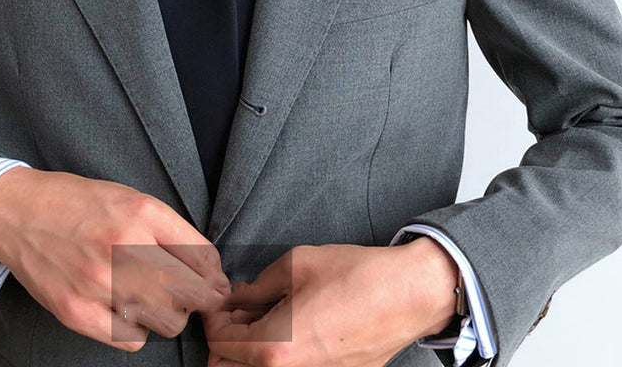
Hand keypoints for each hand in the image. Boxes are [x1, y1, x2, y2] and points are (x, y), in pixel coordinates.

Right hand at [0, 166, 230, 351]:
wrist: (20, 213)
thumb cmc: (83, 203)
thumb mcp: (134, 199)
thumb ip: (172, 231)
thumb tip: (208, 268)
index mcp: (143, 213)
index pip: (203, 256)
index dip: (216, 275)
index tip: (216, 281)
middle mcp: (124, 247)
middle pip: (191, 294)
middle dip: (202, 299)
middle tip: (195, 295)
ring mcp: (98, 283)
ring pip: (167, 321)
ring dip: (172, 315)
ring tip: (160, 301)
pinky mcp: (76, 312)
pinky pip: (131, 339)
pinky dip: (139, 330)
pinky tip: (130, 311)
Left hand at [202, 237, 458, 366]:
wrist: (407, 295)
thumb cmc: (354, 276)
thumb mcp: (296, 264)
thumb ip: (258, 285)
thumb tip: (240, 296)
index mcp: (273, 348)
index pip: (219, 345)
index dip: (215, 320)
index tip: (223, 303)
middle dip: (228, 341)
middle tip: (241, 311)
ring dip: (253, 351)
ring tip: (268, 316)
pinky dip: (281, 356)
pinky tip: (294, 327)